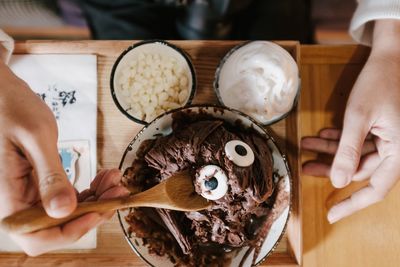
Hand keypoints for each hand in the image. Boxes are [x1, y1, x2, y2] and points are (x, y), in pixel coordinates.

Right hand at [0, 61, 127, 254]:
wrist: (3, 94)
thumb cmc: (13, 108)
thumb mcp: (36, 138)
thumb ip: (50, 176)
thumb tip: (62, 210)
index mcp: (9, 196)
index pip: (39, 237)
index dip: (72, 231)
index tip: (100, 211)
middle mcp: (17, 202)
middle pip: (58, 228)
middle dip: (93, 212)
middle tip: (118, 191)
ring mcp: (28, 195)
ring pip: (66, 214)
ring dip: (95, 200)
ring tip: (113, 179)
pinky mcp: (39, 186)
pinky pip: (66, 199)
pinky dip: (88, 191)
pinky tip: (103, 177)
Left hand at [302, 19, 399, 222]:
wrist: (390, 56)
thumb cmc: (378, 83)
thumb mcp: (358, 118)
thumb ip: (348, 151)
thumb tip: (339, 182)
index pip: (375, 189)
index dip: (352, 204)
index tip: (331, 214)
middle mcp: (398, 150)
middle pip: (361, 170)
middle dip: (331, 166)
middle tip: (305, 167)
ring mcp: (391, 140)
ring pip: (356, 155)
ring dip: (331, 151)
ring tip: (306, 146)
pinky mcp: (383, 130)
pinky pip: (360, 142)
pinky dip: (341, 139)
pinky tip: (322, 134)